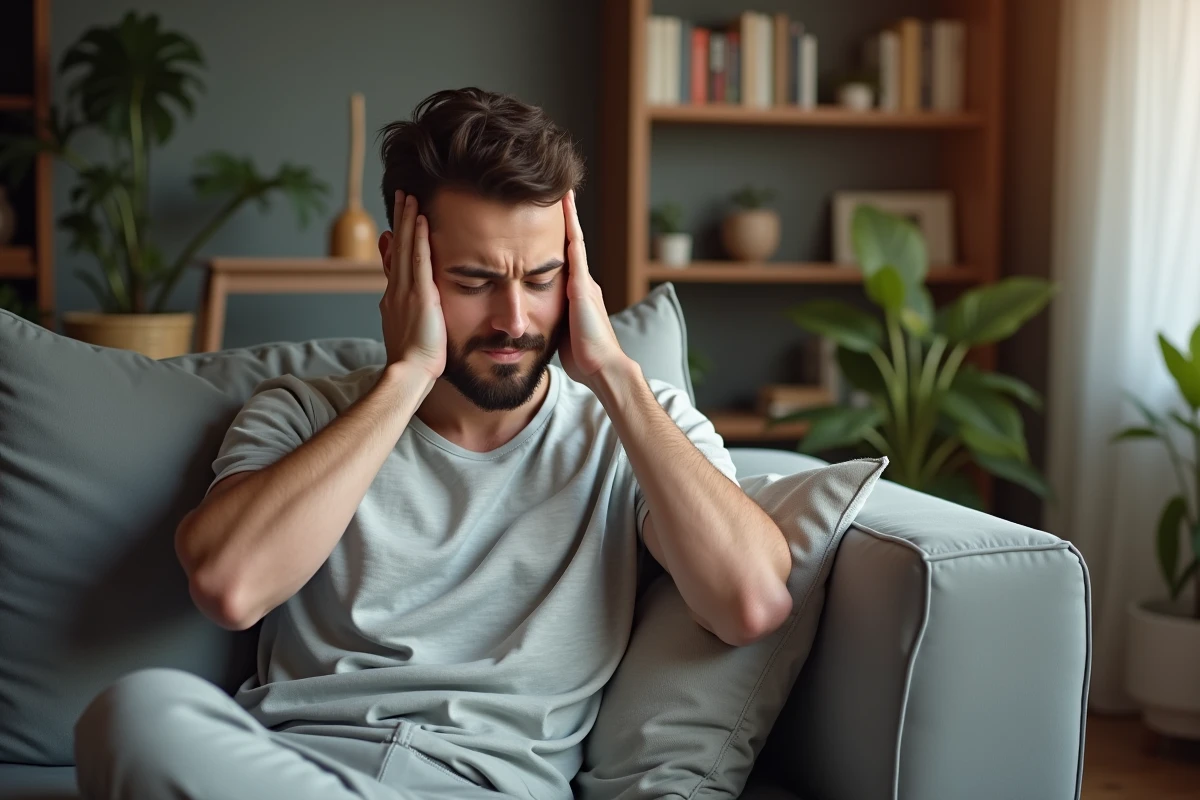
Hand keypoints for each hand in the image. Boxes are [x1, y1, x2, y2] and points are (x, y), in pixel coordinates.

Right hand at [380, 190, 445, 379]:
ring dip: (407, 220)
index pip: (393, 265)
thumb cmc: (414, 363)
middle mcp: (395, 291)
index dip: (393, 243)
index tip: (392, 227)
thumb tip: (406, 309)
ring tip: (409, 197)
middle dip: (399, 222)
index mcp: (393, 301)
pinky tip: (420, 218)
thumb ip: (408, 318)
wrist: (409, 372)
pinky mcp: (419, 293)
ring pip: (404, 247)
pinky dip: (418, 237)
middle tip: (401, 197)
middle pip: (396, 248)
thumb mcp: (407, 335)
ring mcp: (405, 290)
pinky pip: (418, 258)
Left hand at [557, 189, 629, 389]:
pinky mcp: (581, 287)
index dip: (559, 237)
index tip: (550, 217)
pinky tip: (565, 210)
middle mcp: (582, 281)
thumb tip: (536, 317)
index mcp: (576, 292)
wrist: (602, 367)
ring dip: (568, 217)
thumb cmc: (584, 357)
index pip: (565, 258)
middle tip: (559, 191)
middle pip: (570, 242)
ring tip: (563, 192)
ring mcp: (584, 282)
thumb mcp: (564, 332)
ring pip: (573, 240)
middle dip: (565, 218)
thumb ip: (556, 317)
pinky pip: (574, 250)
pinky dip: (569, 229)